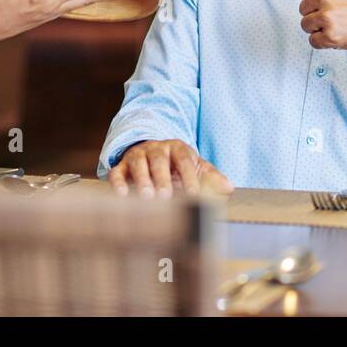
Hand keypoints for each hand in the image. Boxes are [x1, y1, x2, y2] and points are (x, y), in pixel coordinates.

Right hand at [107, 139, 234, 197]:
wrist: (150, 153)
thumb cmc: (176, 165)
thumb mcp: (195, 166)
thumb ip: (210, 177)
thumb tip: (229, 187)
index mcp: (177, 148)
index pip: (185, 161)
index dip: (189, 177)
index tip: (194, 194)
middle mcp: (156, 149)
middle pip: (159, 160)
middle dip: (162, 179)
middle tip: (165, 196)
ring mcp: (138, 156)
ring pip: (138, 165)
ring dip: (142, 181)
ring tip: (147, 198)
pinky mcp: (121, 166)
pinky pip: (117, 172)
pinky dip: (117, 183)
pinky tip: (122, 196)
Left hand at [298, 0, 346, 59]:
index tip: (336, 2)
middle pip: (304, 8)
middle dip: (317, 13)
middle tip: (340, 16)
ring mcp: (328, 18)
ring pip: (306, 25)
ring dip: (319, 28)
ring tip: (340, 25)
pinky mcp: (331, 37)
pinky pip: (313, 41)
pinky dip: (323, 42)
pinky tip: (340, 36)